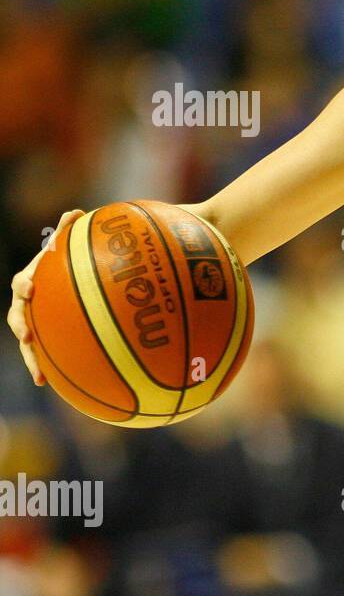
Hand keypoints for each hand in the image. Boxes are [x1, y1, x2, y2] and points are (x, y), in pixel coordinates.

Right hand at [8, 209, 85, 385]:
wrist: (70, 283)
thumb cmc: (70, 264)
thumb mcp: (70, 249)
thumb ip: (71, 232)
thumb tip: (73, 212)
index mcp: (32, 280)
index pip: (23, 281)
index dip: (25, 284)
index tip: (31, 288)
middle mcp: (28, 303)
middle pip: (18, 315)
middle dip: (20, 325)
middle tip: (26, 335)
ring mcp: (34, 323)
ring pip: (26, 341)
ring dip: (29, 357)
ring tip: (38, 373)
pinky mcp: (44, 339)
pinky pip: (42, 355)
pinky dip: (42, 368)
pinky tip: (47, 384)